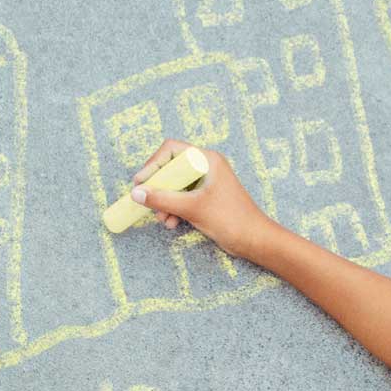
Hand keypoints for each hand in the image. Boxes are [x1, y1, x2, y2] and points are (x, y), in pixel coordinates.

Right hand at [128, 142, 273, 262]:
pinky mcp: (205, 198)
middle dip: (158, 188)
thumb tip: (136, 193)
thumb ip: (163, 199)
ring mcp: (206, 183)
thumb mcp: (192, 208)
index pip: (172, 150)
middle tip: (148, 202)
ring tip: (163, 219)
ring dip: (164, 202)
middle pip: (171, 168)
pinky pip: (181, 197)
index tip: (140, 182)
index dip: (153, 164)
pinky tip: (171, 223)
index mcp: (207, 160)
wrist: (254, 240)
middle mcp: (206, 167)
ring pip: (174, 186)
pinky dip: (173, 209)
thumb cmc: (230, 219)